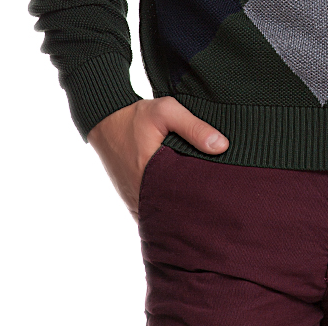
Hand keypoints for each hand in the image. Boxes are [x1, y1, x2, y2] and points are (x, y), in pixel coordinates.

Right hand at [87, 97, 228, 220]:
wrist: (105, 121)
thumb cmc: (136, 116)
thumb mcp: (167, 112)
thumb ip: (194, 127)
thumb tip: (222, 146)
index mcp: (149, 174)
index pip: (182, 200)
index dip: (202, 202)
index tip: (220, 199)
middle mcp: (140, 194)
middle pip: (174, 213)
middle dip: (194, 211)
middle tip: (217, 208)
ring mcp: (134, 200)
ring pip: (162, 215)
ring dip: (179, 211)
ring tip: (203, 208)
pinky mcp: (131, 200)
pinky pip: (152, 212)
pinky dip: (166, 209)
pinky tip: (182, 204)